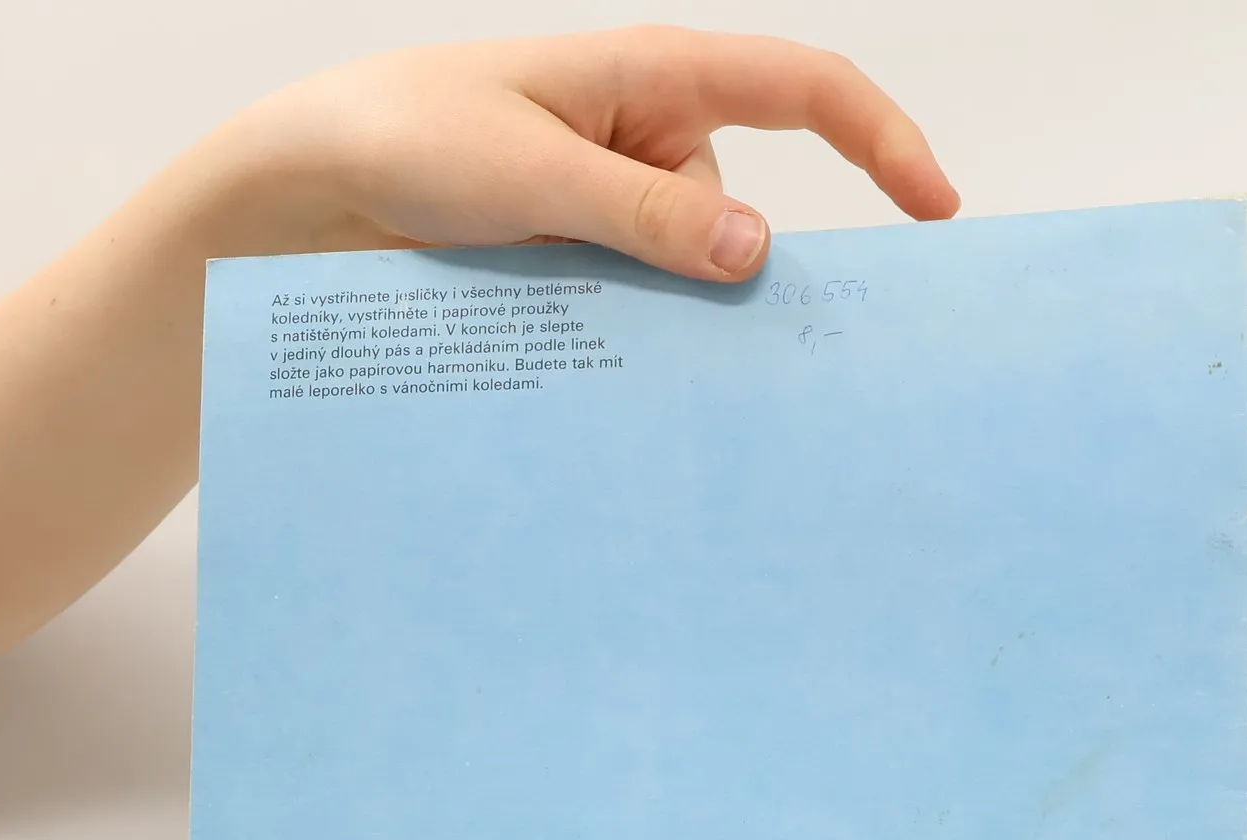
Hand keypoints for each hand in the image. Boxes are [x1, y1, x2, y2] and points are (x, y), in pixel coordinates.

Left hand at [224, 27, 960, 279]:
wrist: (310, 184)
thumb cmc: (406, 137)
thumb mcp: (531, 179)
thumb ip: (644, 218)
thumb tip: (758, 254)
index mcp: (651, 74)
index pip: (804, 89)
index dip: (884, 142)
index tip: (935, 210)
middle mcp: (646, 134)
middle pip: (742, 211)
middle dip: (740, 280)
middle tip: (736, 357)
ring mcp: (613, 199)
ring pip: (688, 273)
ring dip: (662, 315)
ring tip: (584, 331)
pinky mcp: (582, 253)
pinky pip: (641, 299)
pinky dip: (629, 331)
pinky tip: (586, 350)